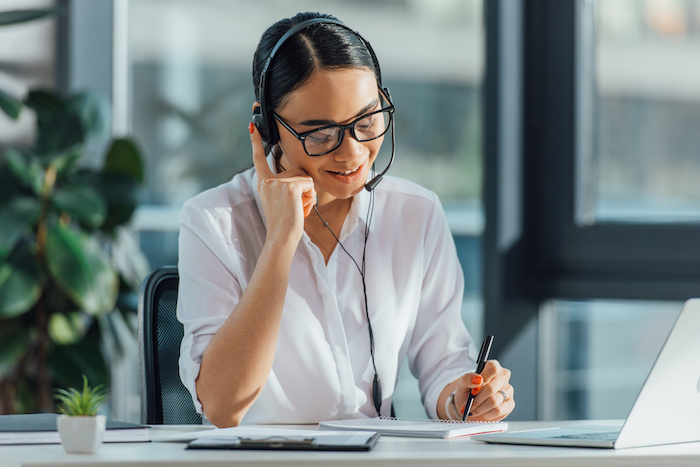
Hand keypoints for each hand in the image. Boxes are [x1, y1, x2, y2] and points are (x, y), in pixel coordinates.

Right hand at [250, 123, 315, 245]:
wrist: (282, 237)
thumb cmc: (284, 223)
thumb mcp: (281, 201)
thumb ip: (286, 186)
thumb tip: (303, 179)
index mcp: (263, 183)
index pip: (258, 158)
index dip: (255, 141)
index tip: (252, 125)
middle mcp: (268, 180)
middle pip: (297, 172)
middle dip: (303, 189)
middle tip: (295, 207)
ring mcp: (278, 182)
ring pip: (305, 179)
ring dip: (308, 195)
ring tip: (297, 209)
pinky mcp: (290, 186)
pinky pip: (310, 186)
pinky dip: (310, 198)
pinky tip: (301, 209)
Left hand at [455, 360, 513, 420]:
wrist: (469, 405)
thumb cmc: (467, 391)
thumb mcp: (462, 383)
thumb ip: (467, 378)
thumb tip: (478, 379)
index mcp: (493, 366)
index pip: (492, 369)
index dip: (482, 381)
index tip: (472, 391)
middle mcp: (503, 376)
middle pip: (492, 388)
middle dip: (478, 400)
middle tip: (470, 406)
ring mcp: (508, 390)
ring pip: (494, 401)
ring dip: (481, 409)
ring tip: (474, 410)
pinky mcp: (510, 404)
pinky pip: (499, 411)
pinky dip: (488, 414)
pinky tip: (483, 413)